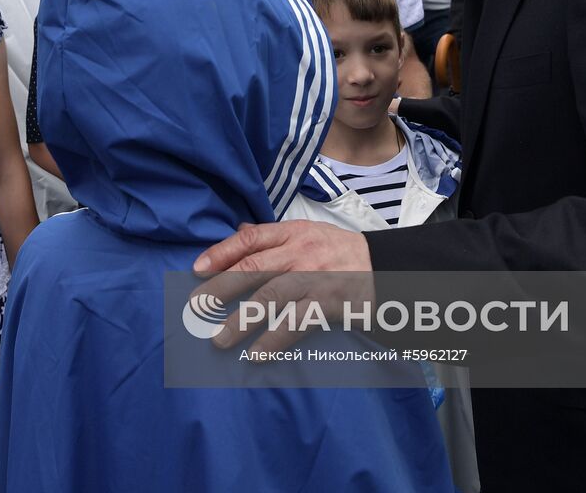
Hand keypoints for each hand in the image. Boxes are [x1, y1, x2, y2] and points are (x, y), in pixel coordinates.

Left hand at [192, 220, 373, 352]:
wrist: (388, 268)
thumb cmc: (341, 252)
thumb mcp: (309, 233)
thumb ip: (274, 236)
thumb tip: (239, 232)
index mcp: (293, 233)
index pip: (250, 239)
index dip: (221, 253)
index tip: (197, 270)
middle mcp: (301, 252)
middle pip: (253, 269)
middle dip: (220, 288)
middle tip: (197, 307)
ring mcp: (315, 278)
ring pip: (270, 298)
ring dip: (241, 320)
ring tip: (220, 339)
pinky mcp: (329, 304)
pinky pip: (296, 324)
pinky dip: (274, 339)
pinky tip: (257, 353)